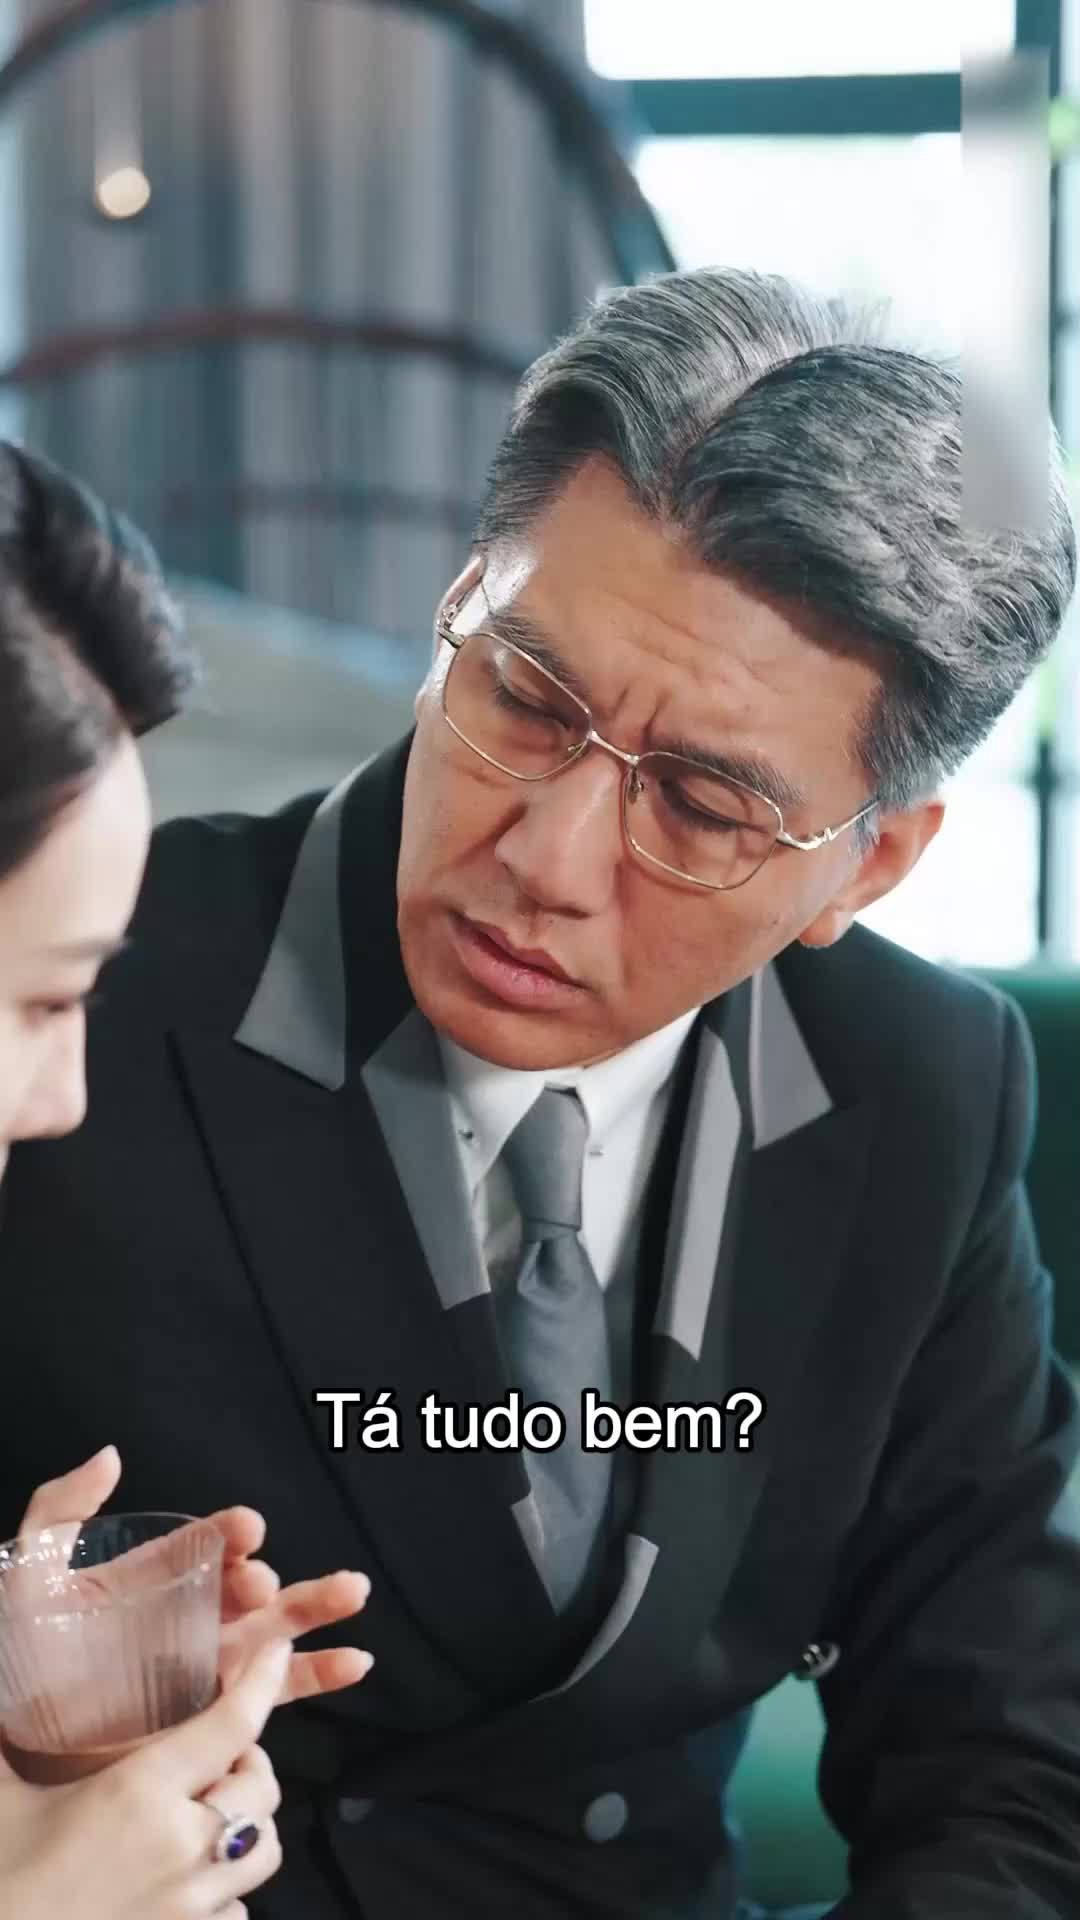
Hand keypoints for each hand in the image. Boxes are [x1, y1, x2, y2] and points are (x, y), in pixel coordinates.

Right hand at [0, 1636, 290, 1919]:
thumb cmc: (2, 1882)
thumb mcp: (3, 1802)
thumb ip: (9, 1746)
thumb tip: (6, 1694)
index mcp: (140, 1793)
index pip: (230, 1725)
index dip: (263, 1680)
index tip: (279, 1649)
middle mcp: (181, 1846)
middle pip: (262, 1787)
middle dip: (249, 1763)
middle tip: (220, 1757)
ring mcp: (192, 1906)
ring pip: (265, 1849)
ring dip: (248, 1824)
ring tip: (213, 1816)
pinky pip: (242, 1910)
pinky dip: (229, 1889)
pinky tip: (192, 1879)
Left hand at [16, 1447, 373, 1704]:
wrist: (23, 1743)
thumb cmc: (25, 1658)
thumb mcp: (32, 1573)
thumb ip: (61, 1509)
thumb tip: (111, 1457)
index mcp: (160, 1578)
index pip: (206, 1547)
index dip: (229, 1534)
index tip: (246, 1529)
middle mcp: (196, 1617)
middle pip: (254, 1589)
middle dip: (274, 1579)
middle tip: (266, 1584)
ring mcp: (213, 1666)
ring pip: (280, 1633)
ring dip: (318, 1610)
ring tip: (352, 1592)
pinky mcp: (222, 1713)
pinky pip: (282, 1693)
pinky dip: (322, 1676)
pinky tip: (355, 1662)